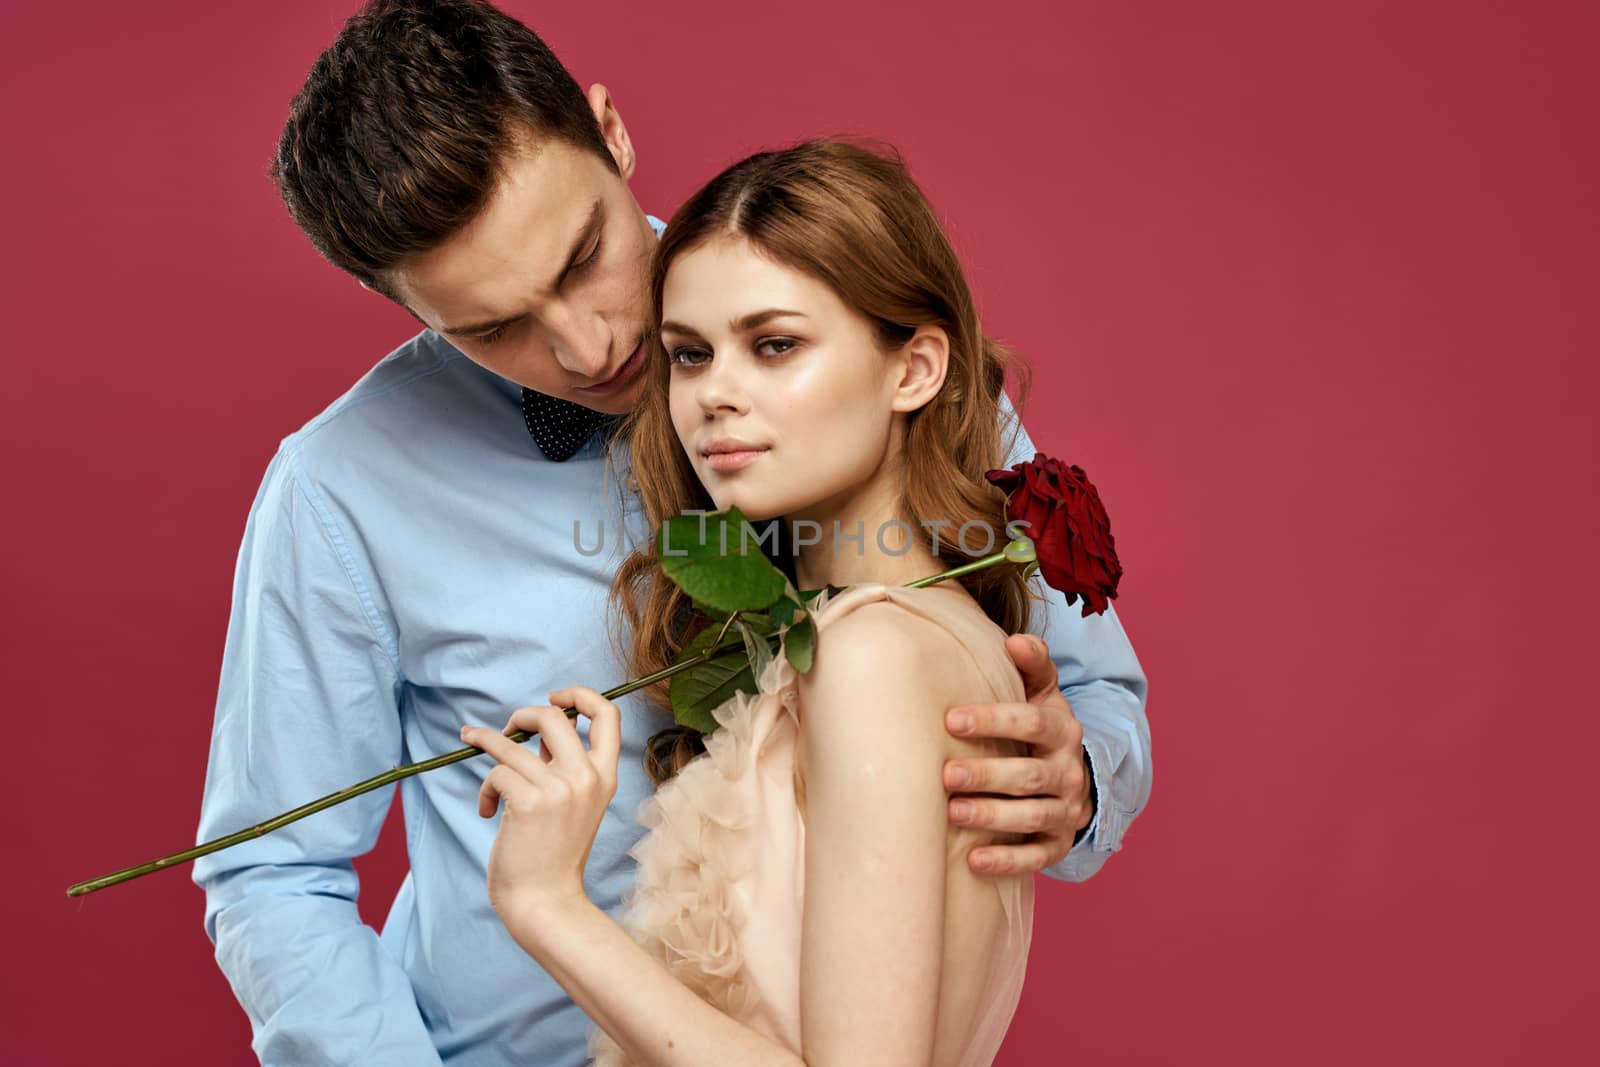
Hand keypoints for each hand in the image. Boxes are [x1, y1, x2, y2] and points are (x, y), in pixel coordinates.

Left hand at [460, 686, 619, 929]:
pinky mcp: (529, 802)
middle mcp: (587, 777)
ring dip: (486, 743)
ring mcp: (560, 789)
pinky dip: (485, 788)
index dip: (580, 694)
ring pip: (512, 742)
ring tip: (474, 745)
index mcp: (604, 776)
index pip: (607, 715)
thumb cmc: (553, 854)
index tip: (555, 696)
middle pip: (554, 715)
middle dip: (523, 714)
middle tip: (507, 730)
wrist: (546, 902)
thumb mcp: (572, 803)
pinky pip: (496, 771)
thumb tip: (537, 726)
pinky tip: (486, 810)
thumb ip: (561, 764)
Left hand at [943, 634, 1092, 874]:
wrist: (1072, 776)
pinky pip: (1036, 857)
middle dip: (987, 775)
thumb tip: (1015, 640)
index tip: (951, 719)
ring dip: (992, 817)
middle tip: (945, 773)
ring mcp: (1066, 812)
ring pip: (1032, 818)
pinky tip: (973, 861)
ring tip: (953, 813)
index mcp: (1063, 730)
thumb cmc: (1041, 727)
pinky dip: (1007, 861)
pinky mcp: (1058, 844)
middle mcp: (1069, 772)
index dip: (994, 720)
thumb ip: (1032, 664)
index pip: (1032, 723)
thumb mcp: (1042, 692)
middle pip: (1029, 776)